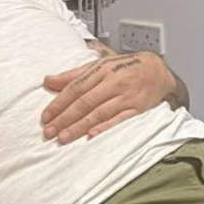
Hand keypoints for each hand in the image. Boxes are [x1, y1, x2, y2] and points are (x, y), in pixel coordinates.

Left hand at [41, 50, 175, 143]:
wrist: (157, 69)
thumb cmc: (125, 67)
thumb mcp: (99, 65)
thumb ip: (73, 75)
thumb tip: (48, 81)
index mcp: (101, 70)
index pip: (75, 87)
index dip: (59, 103)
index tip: (45, 117)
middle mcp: (112, 82)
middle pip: (84, 102)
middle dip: (65, 118)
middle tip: (49, 132)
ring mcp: (125, 96)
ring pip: (98, 113)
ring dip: (79, 126)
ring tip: (63, 138)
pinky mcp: (137, 108)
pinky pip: (119, 119)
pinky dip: (105, 127)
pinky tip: (91, 135)